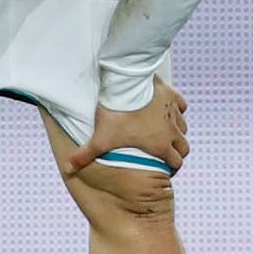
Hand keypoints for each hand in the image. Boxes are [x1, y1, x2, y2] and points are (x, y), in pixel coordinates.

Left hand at [63, 76, 189, 176]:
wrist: (127, 84)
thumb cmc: (116, 114)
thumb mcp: (100, 138)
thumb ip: (85, 155)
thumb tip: (68, 169)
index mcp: (160, 145)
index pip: (176, 163)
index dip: (171, 167)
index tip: (164, 167)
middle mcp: (172, 130)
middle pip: (184, 148)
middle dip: (177, 152)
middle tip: (165, 153)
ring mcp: (174, 112)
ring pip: (184, 128)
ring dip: (177, 132)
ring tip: (164, 132)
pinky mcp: (172, 96)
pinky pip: (181, 106)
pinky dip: (177, 110)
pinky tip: (166, 110)